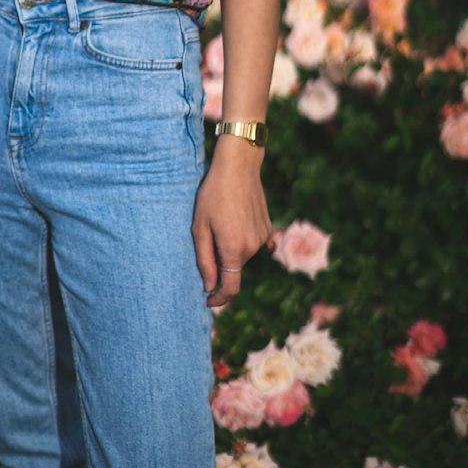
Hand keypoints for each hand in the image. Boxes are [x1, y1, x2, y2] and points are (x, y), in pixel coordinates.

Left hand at [192, 139, 271, 309]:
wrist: (239, 167)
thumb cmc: (213, 194)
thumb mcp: (199, 226)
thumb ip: (204, 259)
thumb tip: (209, 286)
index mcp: (233, 249)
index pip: (230, 288)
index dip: (219, 299)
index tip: (208, 300)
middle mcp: (252, 247)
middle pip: (234, 269)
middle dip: (220, 264)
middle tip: (207, 238)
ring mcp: (262, 238)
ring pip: (242, 256)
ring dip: (230, 249)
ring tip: (219, 222)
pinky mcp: (268, 228)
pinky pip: (252, 243)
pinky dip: (241, 238)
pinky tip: (233, 218)